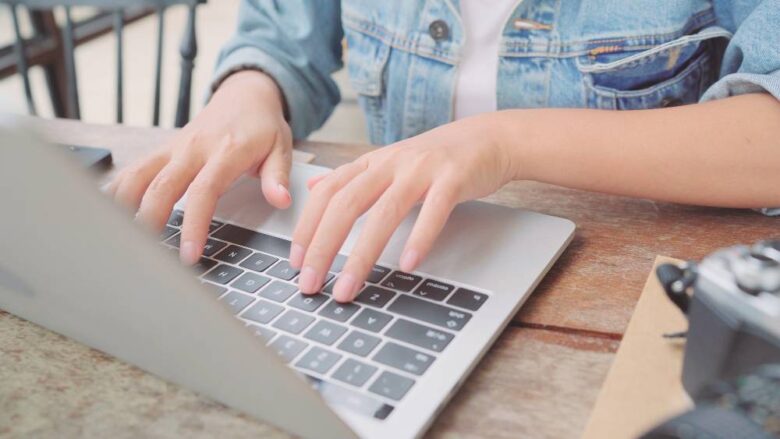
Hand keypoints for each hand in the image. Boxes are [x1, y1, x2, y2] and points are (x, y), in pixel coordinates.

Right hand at [107, 71, 292, 263]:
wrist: (245, 94)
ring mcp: (174, 148)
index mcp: (225, 151)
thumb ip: (278, 176)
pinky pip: (134, 169)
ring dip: (124, 206)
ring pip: (139, 176)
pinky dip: (117, 188)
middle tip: (147, 258)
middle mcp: (193, 148)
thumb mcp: (281, 147)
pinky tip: (104, 210)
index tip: (189, 254)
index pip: (204, 191)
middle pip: (162, 187)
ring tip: (115, 238)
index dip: (193, 224)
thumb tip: (282, 201)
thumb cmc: (263, 125)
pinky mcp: (163, 150)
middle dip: (150, 223)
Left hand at [289, 114, 517, 301]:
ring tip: (349, 287)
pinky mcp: (454, 178)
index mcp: (372, 162)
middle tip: (311, 283)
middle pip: (346, 204)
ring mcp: (422, 170)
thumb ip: (352, 176)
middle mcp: (391, 163)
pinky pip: (434, 211)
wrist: (488, 138)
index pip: (327, 193)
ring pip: (384, 213)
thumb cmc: (437, 158)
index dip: (307, 227)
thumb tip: (314, 186)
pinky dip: (419, 239)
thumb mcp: (388, 161)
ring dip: (362, 255)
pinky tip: (406, 265)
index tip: (295, 262)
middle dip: (323, 247)